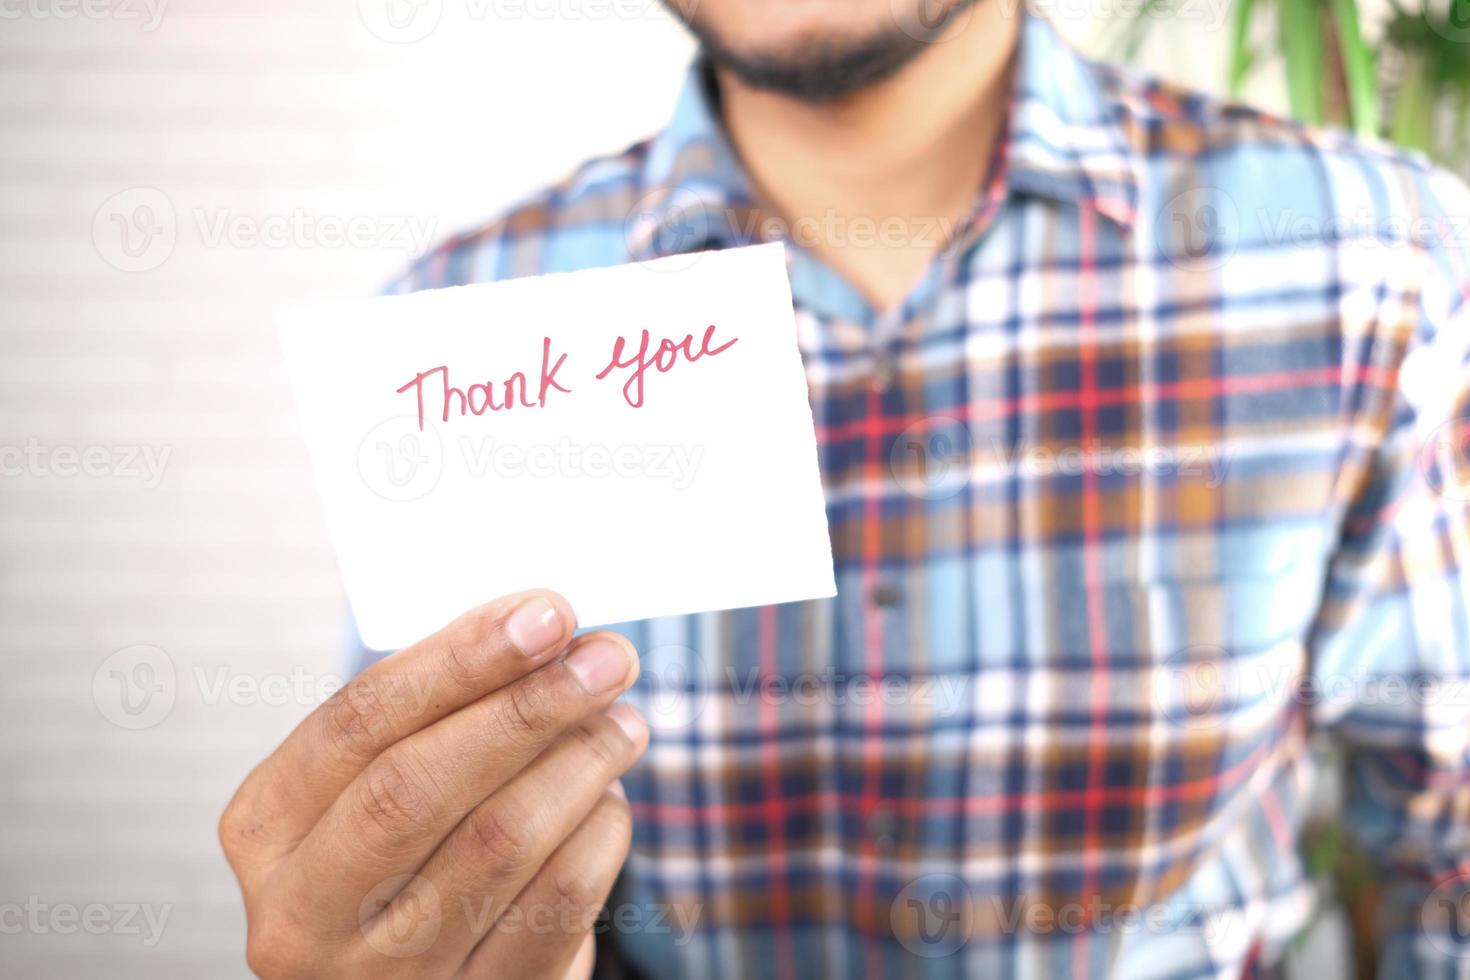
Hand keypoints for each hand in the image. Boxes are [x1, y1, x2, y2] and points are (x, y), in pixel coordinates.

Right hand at [219, 590, 645, 978]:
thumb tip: (543, 626)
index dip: (460, 658)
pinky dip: (597, 834)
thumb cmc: (399, 849)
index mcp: (265, 828)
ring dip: (581, 761)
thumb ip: (437, 707)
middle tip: (607, 659)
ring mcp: (384, 975)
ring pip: (498, 841)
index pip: (357, 722)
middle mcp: (304, 913)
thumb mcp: (374, 780)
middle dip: (527, 707)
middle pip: (417, 785)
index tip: (546, 614)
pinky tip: (607, 798)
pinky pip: (556, 905)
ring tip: (623, 719)